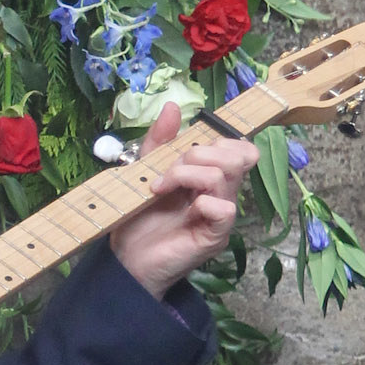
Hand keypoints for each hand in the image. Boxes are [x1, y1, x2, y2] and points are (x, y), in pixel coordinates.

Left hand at [110, 101, 258, 298]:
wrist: (126, 257)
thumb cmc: (138, 217)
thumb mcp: (144, 170)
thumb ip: (159, 141)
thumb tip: (172, 106)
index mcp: (210, 176)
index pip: (238, 147)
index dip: (217, 139)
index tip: (181, 151)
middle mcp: (221, 193)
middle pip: (237, 154)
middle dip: (196, 153)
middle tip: (167, 173)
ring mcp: (221, 215)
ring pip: (224, 175)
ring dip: (186, 173)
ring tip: (160, 187)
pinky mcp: (215, 236)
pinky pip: (224, 209)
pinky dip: (201, 202)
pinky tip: (181, 209)